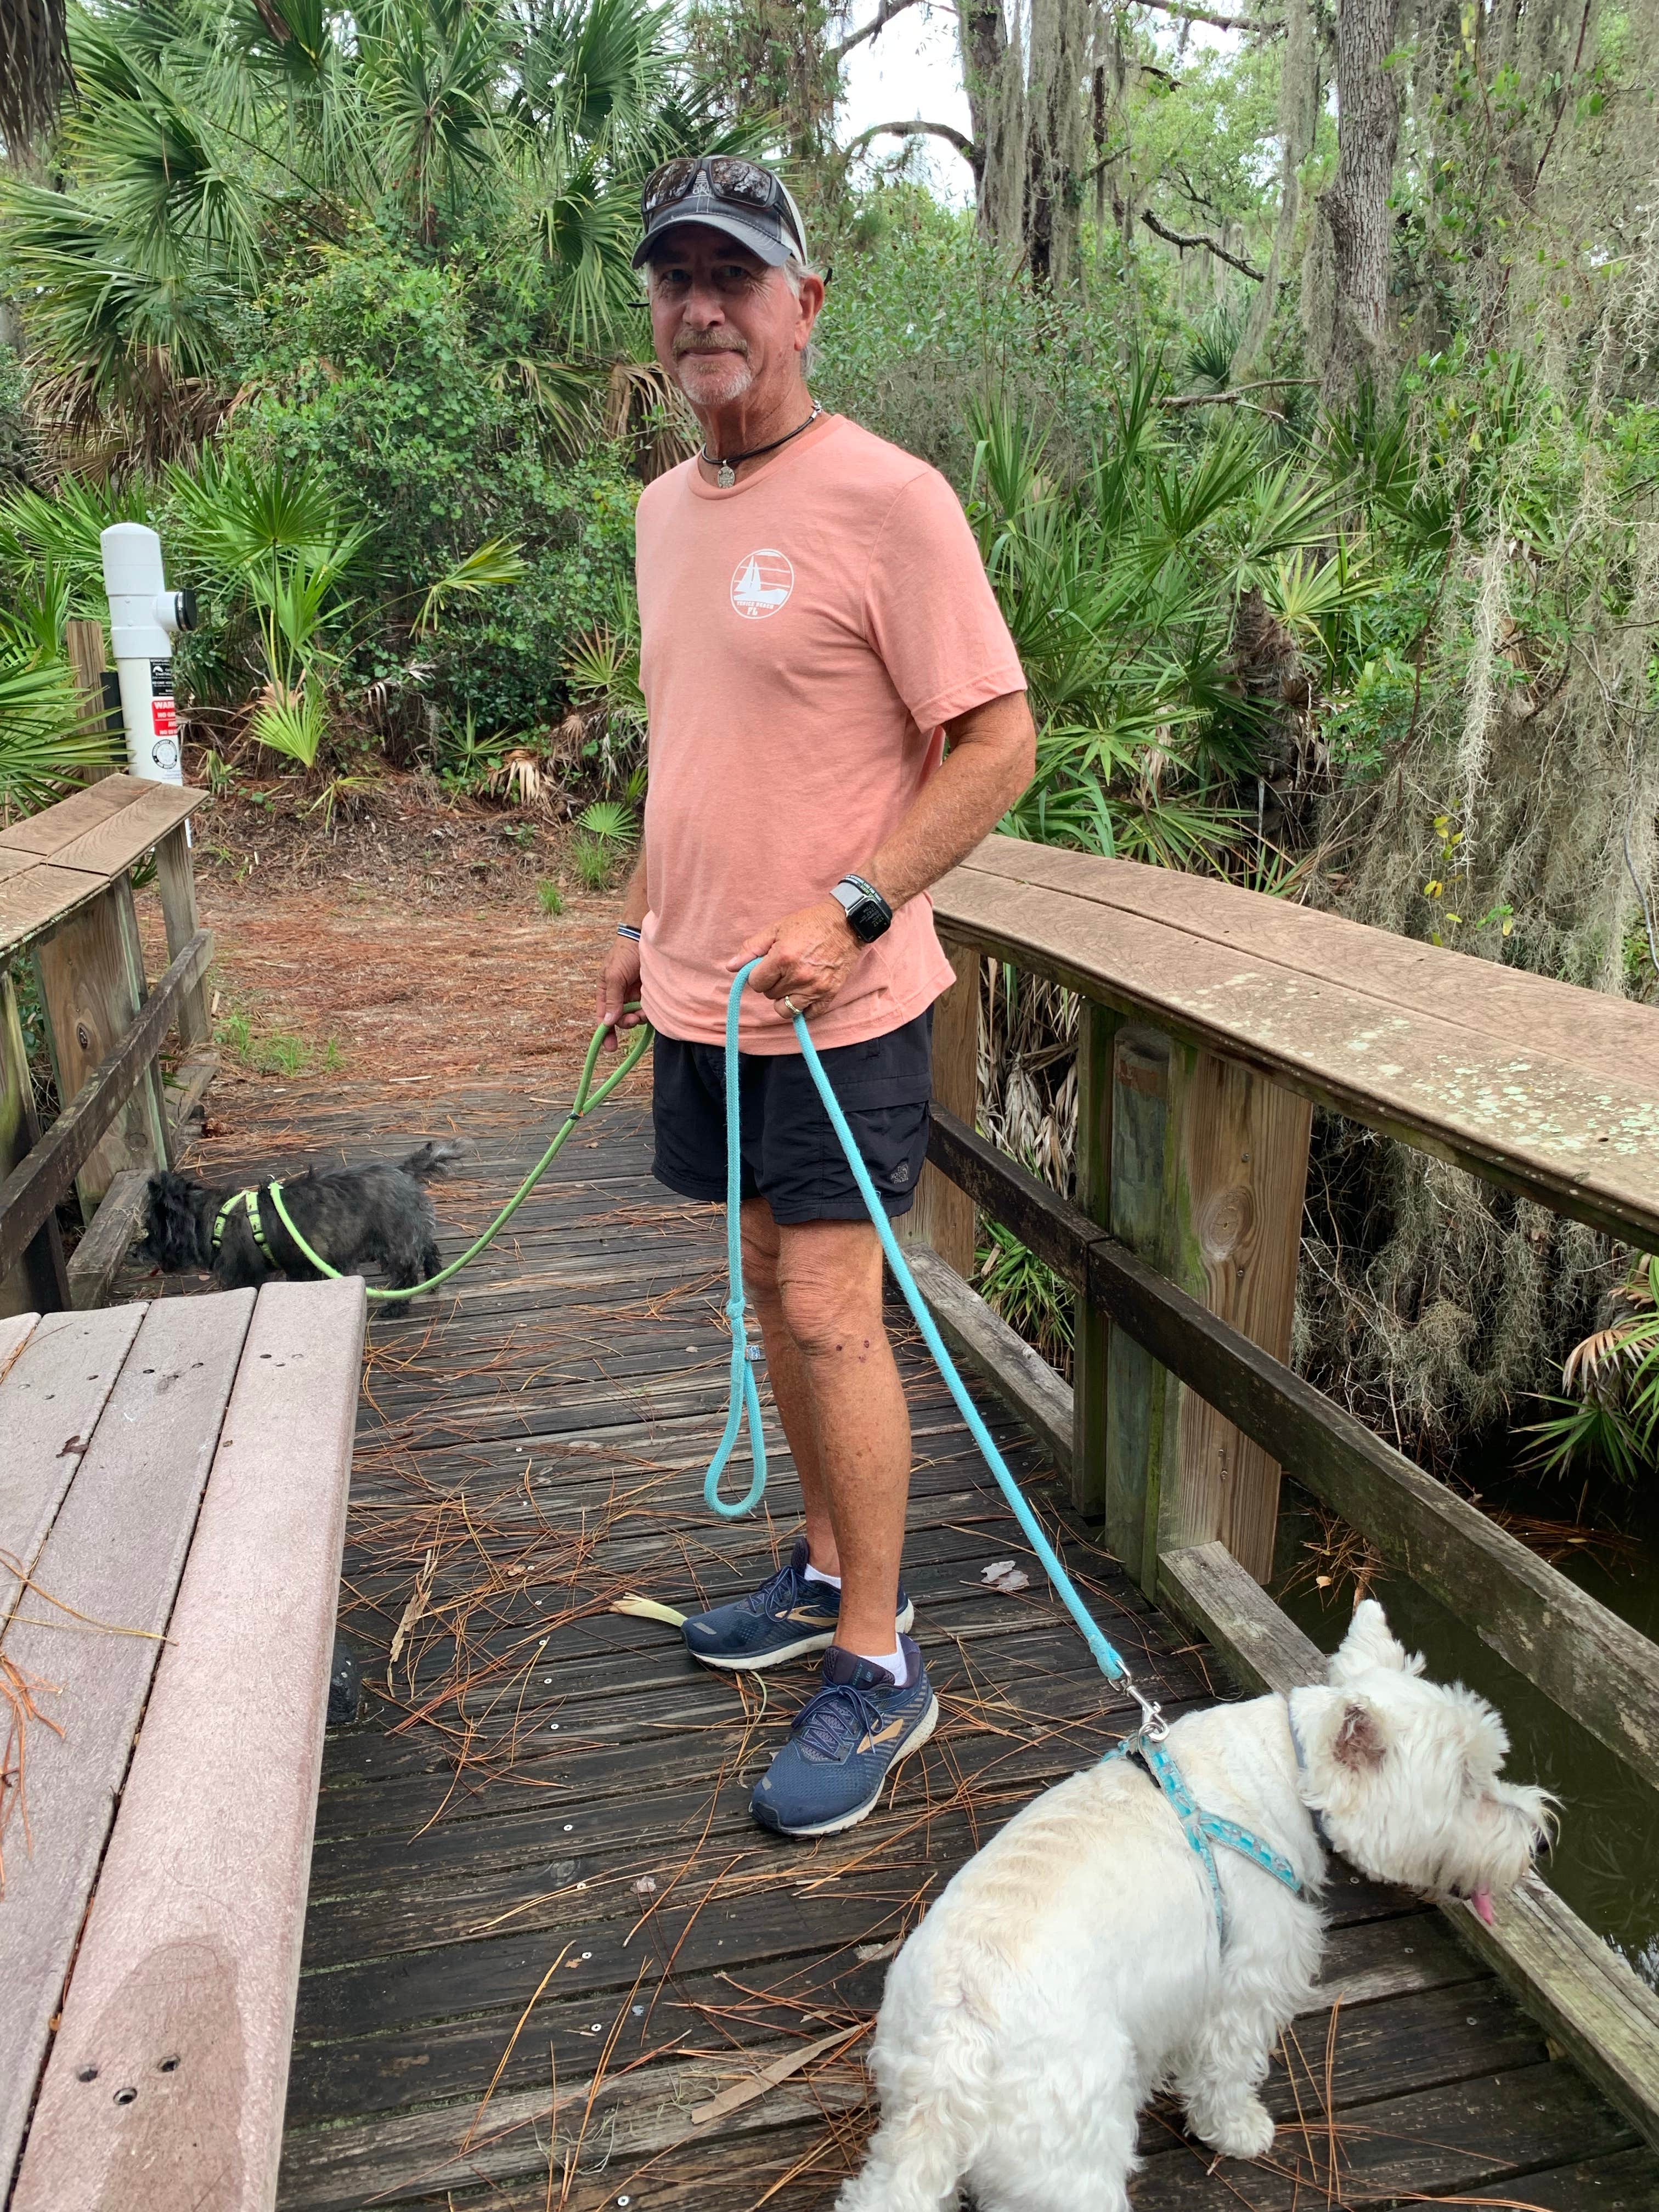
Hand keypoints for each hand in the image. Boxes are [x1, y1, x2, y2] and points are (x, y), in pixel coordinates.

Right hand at [596, 936, 643, 1052]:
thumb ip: (612, 999)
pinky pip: (648, 1009)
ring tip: (644, 1012)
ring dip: (639, 1018)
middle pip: (620, 1019)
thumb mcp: (614, 975)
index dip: (605, 1033)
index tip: (610, 1047)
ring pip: (635, 1016)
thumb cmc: (625, 953)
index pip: (604, 1016)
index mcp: (606, 991)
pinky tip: (651, 1007)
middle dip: (626, 1022)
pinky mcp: (649, 993)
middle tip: (635, 1020)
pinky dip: (649, 1011)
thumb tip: (608, 1022)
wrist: (646, 937)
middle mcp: (620, 995)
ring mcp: (635, 995)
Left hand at [729, 898, 861, 1020]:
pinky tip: (804, 992)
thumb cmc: (809, 923)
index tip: (767, 966)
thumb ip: (751, 949)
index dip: (758, 975)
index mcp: (782, 958)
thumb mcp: (776, 929)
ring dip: (784, 998)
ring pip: (785, 1010)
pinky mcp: (829, 995)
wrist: (846, 923)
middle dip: (772, 983)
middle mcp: (798, 976)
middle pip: (769, 995)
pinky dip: (803, 1007)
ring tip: (791, 983)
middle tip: (783, 969)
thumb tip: (730, 967)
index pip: (756, 983)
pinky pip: (808, 1014)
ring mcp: (814, 988)